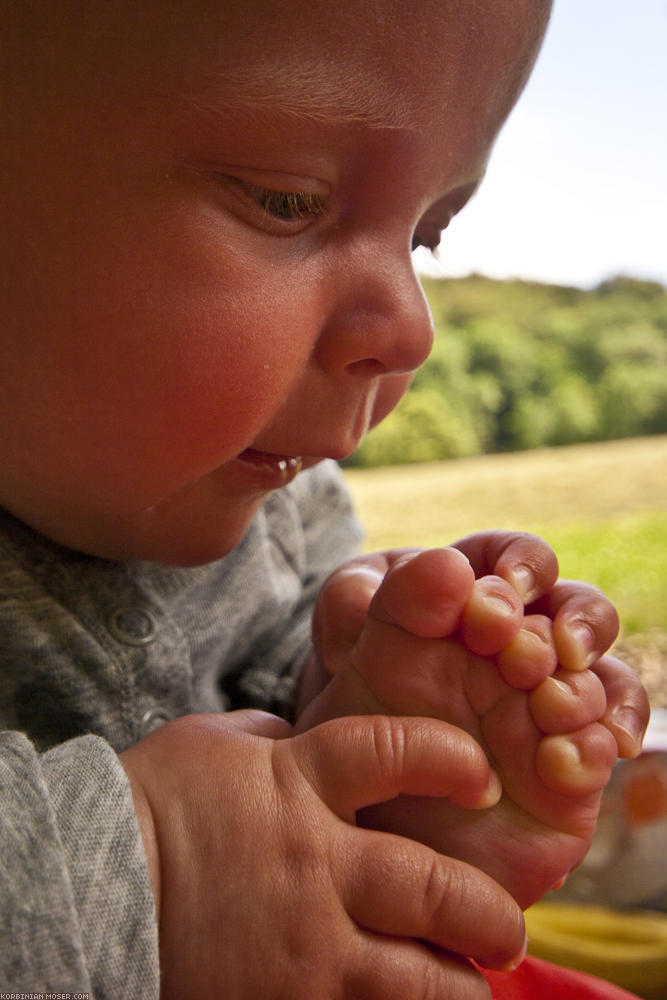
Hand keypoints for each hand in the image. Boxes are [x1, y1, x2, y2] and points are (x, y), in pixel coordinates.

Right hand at [121, 711, 525, 999]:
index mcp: (297, 784)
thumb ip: (276, 740)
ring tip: (475, 989)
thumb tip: (307, 740)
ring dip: (460, 988)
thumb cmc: (150, 801)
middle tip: (505, 926)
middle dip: (486, 911)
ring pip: (416, 980)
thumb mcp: (216, 744)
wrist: (84, 881)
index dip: (450, 758)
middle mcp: (315, 865)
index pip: (395, 753)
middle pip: (434, 886)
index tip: (480, 774)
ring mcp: (302, 945)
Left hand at [306, 531, 647, 758]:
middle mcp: (523, 649)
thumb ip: (359, 599)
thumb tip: (438, 567)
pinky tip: (559, 762)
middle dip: (567, 624)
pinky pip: (605, 745)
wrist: (364, 811)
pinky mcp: (571, 767)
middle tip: (522, 656)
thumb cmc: (356, 714)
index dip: (521, 564)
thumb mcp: (340, 653)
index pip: (516, 559)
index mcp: (474, 604)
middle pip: (580, 610)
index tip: (502, 588)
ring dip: (586, 686)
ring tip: (548, 707)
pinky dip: (597, 746)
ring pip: (606, 676)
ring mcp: (551, 707)